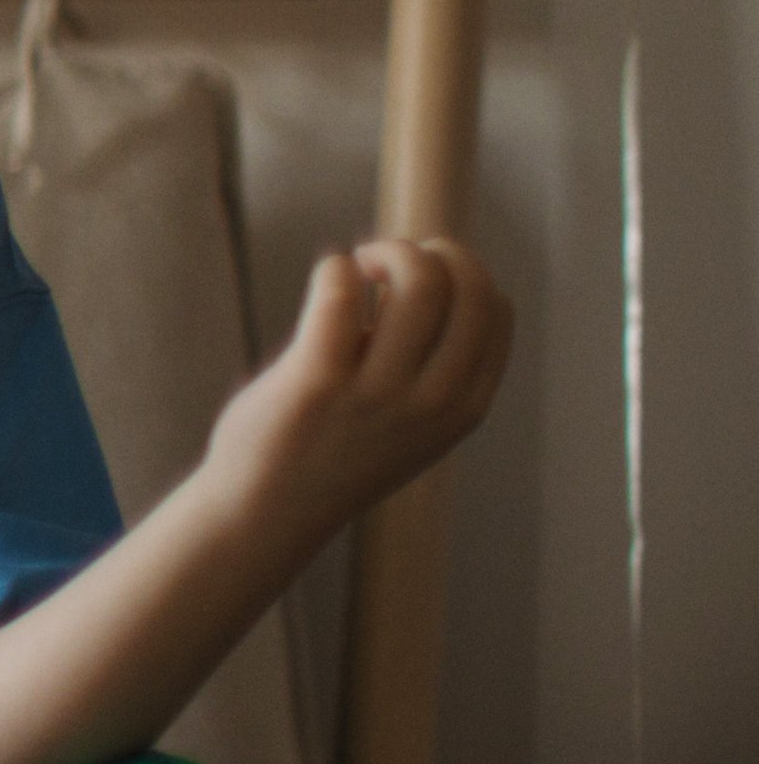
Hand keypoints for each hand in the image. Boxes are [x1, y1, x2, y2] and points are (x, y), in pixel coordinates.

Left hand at [199, 235, 508, 544]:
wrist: (266, 513)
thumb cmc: (334, 450)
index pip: (497, 312)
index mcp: (465, 408)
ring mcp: (377, 394)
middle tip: (387, 260)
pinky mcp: (317, 381)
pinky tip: (328, 278)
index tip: (422, 275)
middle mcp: (433, 403)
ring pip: (419, 282)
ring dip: (387, 250)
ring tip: (358, 266)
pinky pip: (341, 291)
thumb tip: (429, 267)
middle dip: (434, 251)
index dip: (463, 274)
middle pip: (469, 288)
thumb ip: (430, 363)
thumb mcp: (412, 420)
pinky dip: (337, 266)